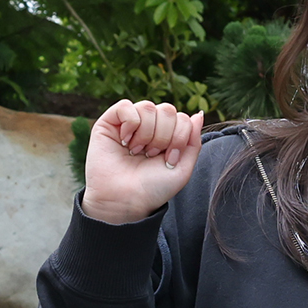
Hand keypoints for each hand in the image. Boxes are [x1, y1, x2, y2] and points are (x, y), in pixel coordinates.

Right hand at [80, 100, 204, 224]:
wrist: (125, 200)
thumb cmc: (152, 189)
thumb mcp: (182, 169)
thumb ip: (193, 141)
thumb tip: (198, 115)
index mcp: (166, 136)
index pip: (182, 118)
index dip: (179, 138)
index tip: (168, 161)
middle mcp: (149, 127)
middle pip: (167, 110)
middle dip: (164, 136)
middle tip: (151, 155)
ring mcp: (129, 123)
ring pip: (148, 107)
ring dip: (146, 133)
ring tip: (136, 151)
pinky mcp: (109, 122)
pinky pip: (125, 106)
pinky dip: (130, 124)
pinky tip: (125, 141)